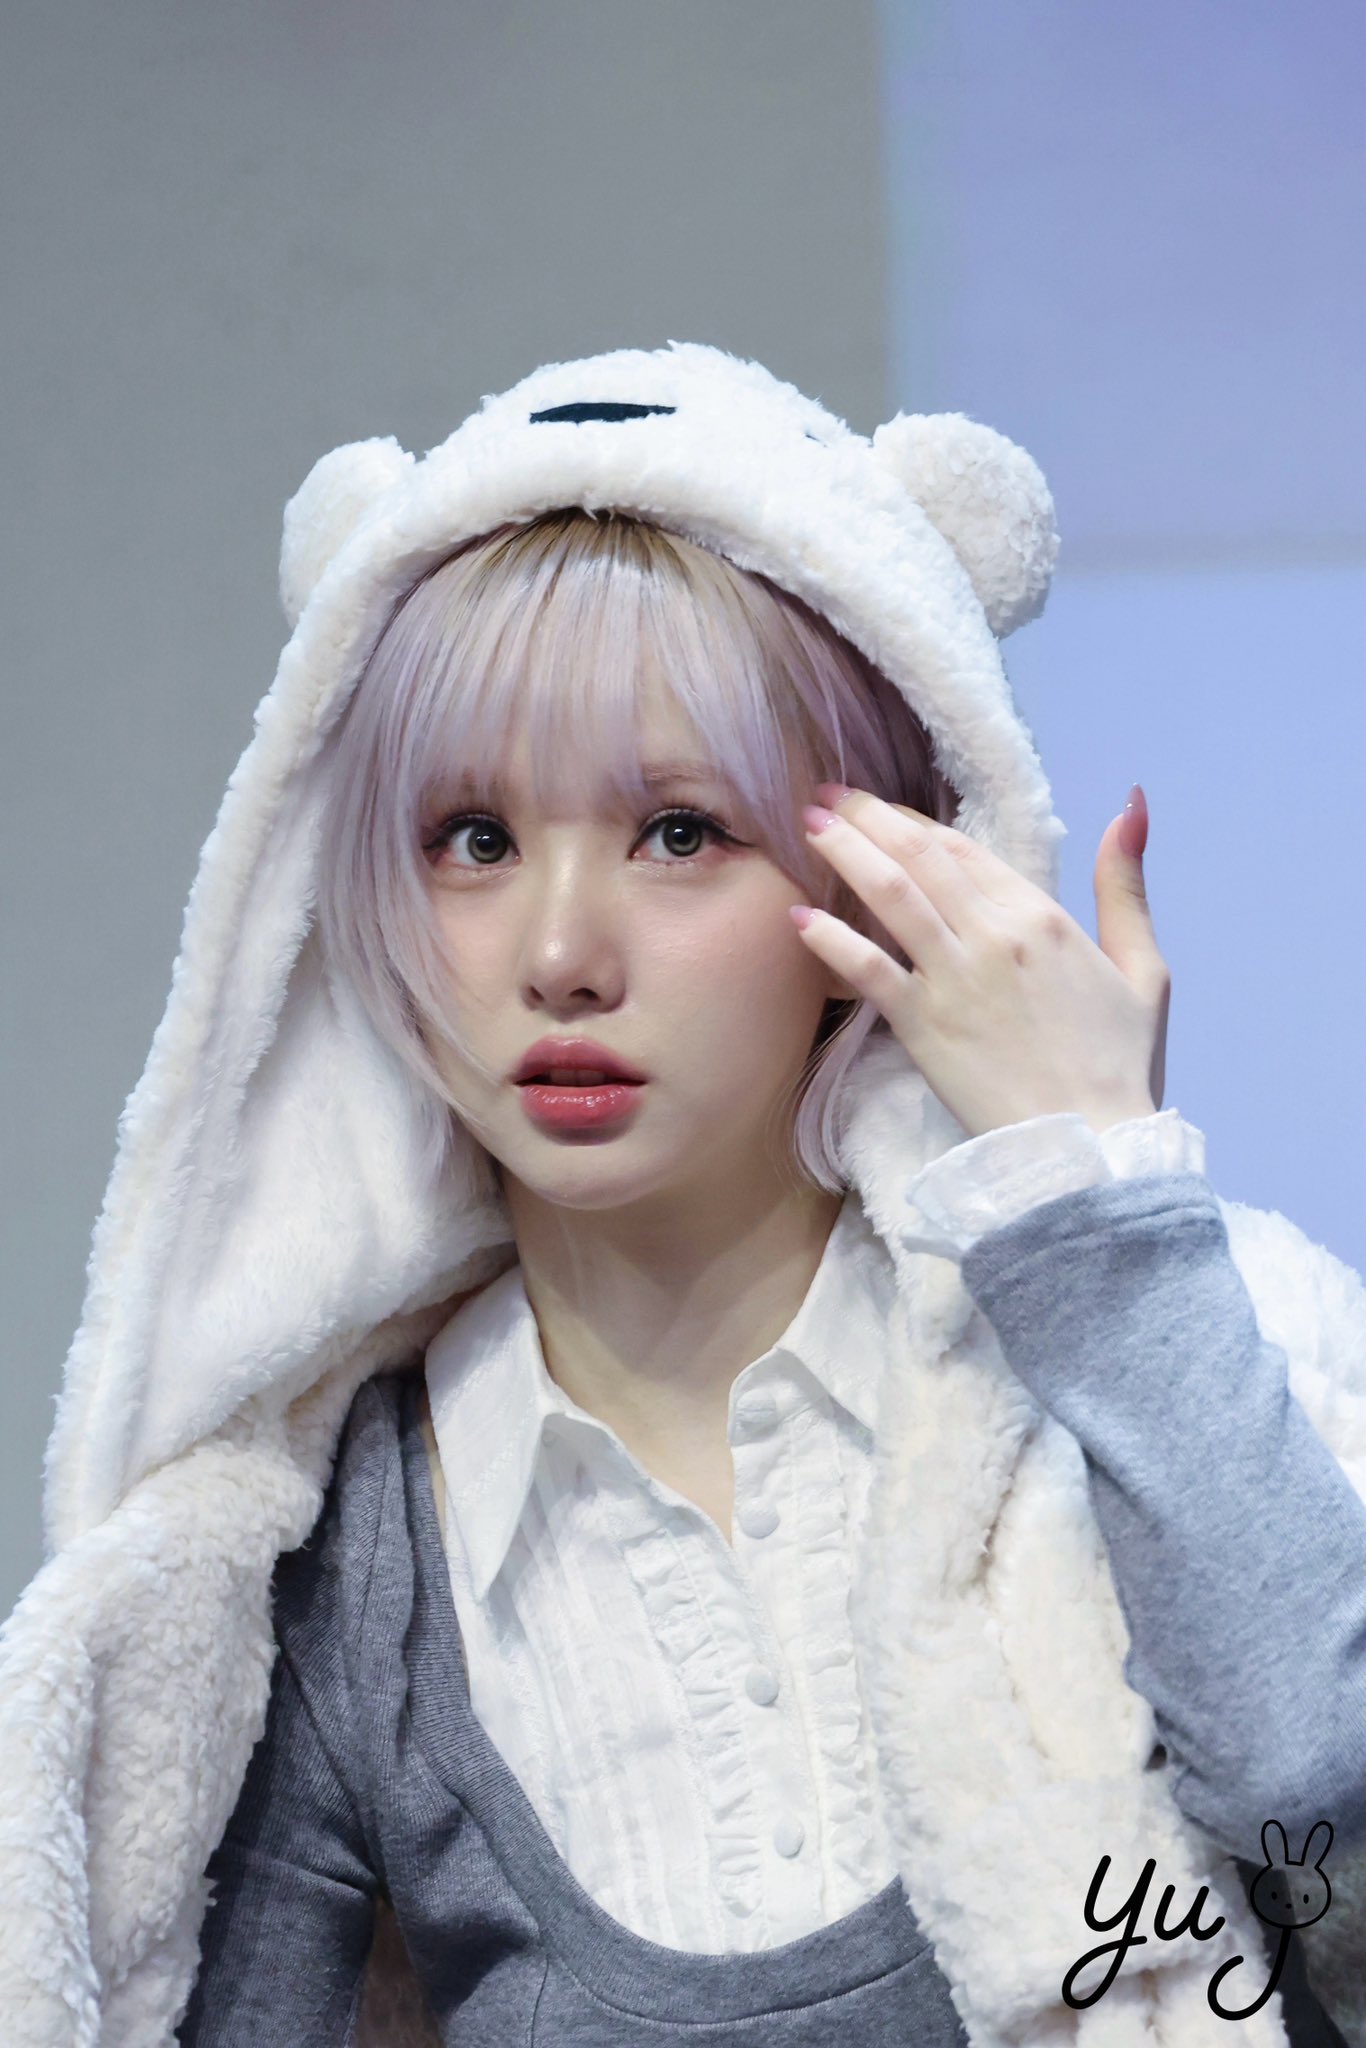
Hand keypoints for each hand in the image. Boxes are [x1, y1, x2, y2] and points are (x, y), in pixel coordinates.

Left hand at [790, 782, 1170, 1141]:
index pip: (963, 849)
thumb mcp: (1143, 967)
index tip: (878, 807)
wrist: (1091, 1146)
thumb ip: (1125, 885)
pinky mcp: (922, 1025)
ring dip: (844, 852)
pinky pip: (867, 968)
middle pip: (918, 856)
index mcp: (1042, 917)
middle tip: (824, 796)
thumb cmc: (1120, 1065)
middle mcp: (993, 935)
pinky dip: (830, 938)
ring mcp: (953, 978)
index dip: (913, 821)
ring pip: (889, 894)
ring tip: (807, 826)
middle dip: (865, 818)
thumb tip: (1131, 804)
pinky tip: (798, 918)